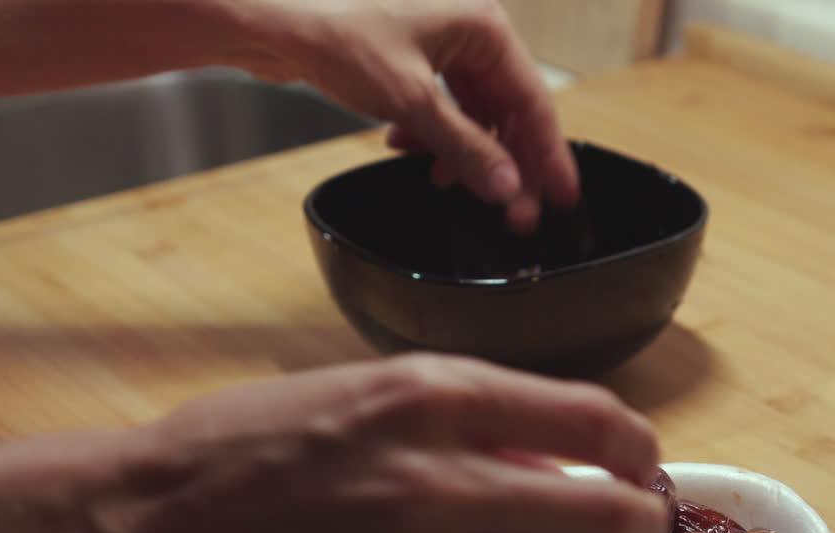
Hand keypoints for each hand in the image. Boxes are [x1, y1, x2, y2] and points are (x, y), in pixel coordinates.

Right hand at [97, 353, 664, 532]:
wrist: (139, 526)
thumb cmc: (236, 449)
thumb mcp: (351, 387)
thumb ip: (454, 411)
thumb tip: (540, 453)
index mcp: (430, 395)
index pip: (591, 417)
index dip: (637, 449)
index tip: (640, 467)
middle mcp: (437, 476)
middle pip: (607, 512)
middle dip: (636, 525)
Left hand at [228, 0, 578, 231]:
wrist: (273, 20)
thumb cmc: (335, 32)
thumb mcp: (411, 101)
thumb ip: (465, 149)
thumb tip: (507, 184)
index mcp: (483, 25)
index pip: (533, 100)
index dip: (548, 155)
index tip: (561, 195)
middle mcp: (467, 30)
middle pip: (505, 110)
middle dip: (503, 162)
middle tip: (512, 211)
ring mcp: (437, 43)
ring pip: (472, 112)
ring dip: (462, 152)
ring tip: (447, 183)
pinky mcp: (410, 59)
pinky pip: (441, 106)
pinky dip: (431, 135)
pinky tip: (409, 150)